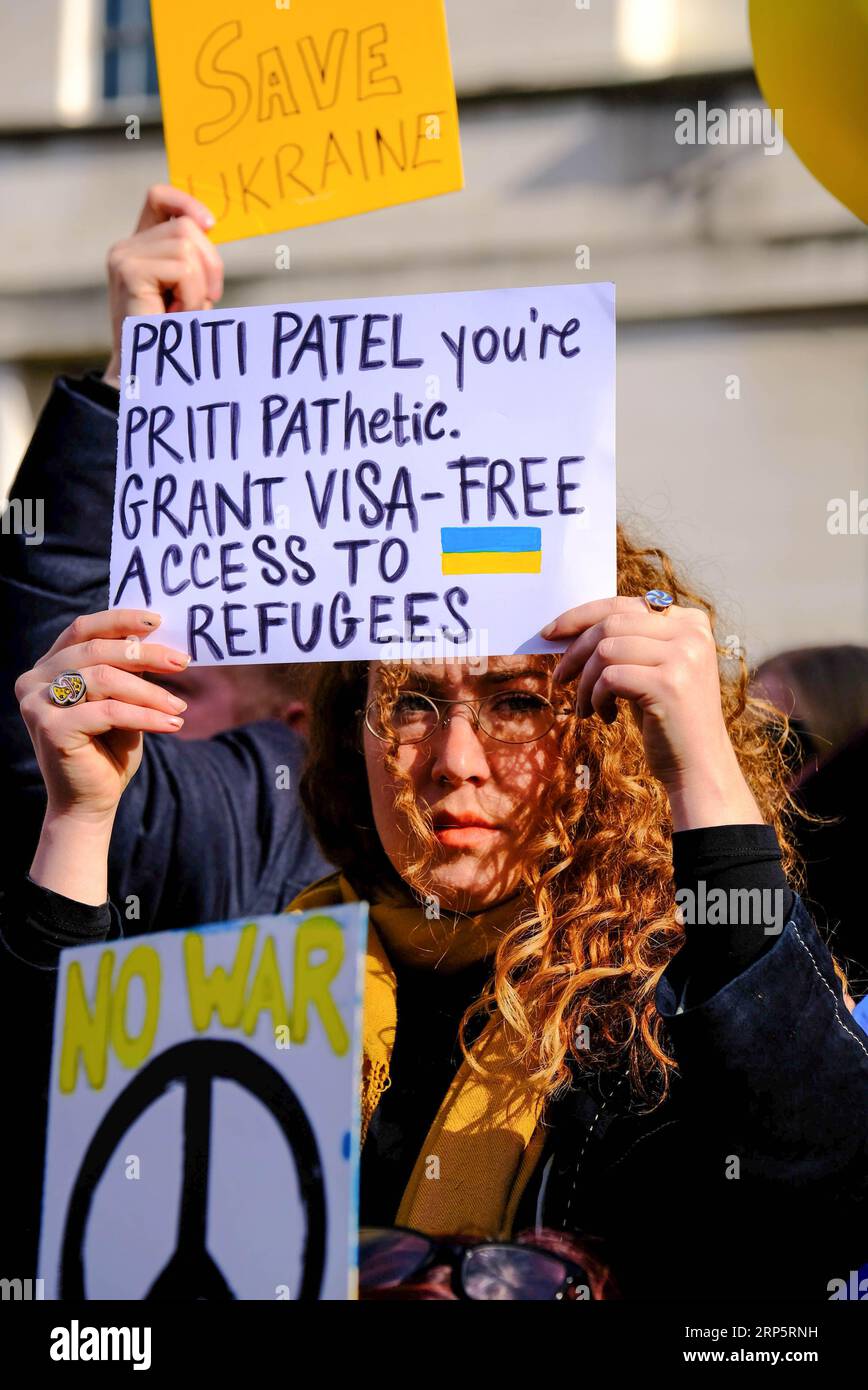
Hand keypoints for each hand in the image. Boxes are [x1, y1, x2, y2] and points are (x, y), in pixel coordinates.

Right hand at [15, 608, 189, 822]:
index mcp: (49, 667)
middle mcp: (35, 680)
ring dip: (149, 691)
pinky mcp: (50, 728)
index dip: (119, 620)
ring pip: (104, 678)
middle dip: (145, 654)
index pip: (83, 630)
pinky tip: (171, 724)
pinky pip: (108, 711)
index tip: (157, 621)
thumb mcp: (121, 701)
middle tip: (181, 662)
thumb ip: (126, 670)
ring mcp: (37, 703)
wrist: (91, 802)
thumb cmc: (109, 748)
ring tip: (178, 707)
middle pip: (96, 650)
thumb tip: (151, 635)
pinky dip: (145, 716)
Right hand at [103, 184, 223, 386]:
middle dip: (211, 263)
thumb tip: (208, 224)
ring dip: (199, 286)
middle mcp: (127, 247)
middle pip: (186, 225)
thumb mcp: (188, 292)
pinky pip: (183, 268)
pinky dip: (192, 295)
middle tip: (206, 300)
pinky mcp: (128, 271)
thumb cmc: (173, 340)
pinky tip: (176, 316)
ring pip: (187, 246)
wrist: (146, 376)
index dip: (186, 202)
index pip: (159, 197)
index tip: (210, 224)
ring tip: (183, 313)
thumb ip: (193, 259)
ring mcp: (124, 257)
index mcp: (141, 248)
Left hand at [543, 596, 762, 830]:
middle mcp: (691, 632)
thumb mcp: (650, 669)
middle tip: (558, 678)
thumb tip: (570, 628)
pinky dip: (595, 697)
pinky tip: (604, 716)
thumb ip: (627, 642)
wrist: (698, 766)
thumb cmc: (666, 718)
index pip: (623, 604)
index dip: (581, 616)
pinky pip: (610, 677)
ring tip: (585, 707)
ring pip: (605, 650)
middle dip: (575, 651)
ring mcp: (683, 656)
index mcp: (690, 621)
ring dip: (584, 682)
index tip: (551, 633)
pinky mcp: (670, 682)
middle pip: (610, 623)